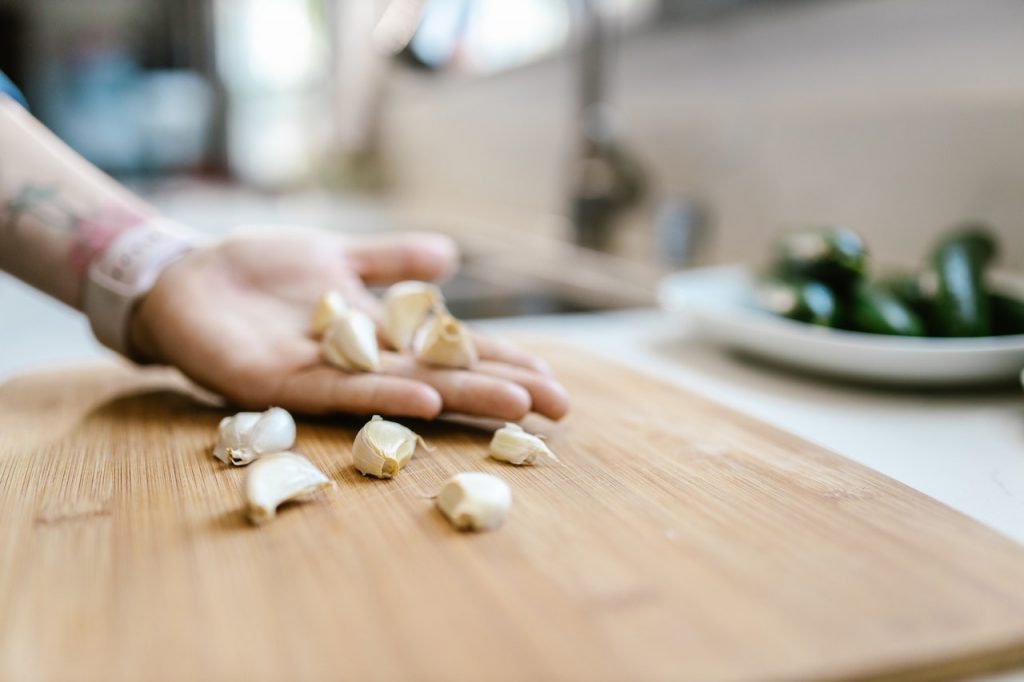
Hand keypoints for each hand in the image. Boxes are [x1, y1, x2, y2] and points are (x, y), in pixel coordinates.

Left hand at [129, 229, 568, 420]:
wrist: (187, 278)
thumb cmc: (260, 271)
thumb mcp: (337, 254)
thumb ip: (390, 258)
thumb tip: (452, 255)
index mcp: (379, 334)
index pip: (455, 351)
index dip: (505, 363)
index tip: (555, 380)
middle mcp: (363, 362)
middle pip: (445, 377)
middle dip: (502, 390)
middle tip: (561, 407)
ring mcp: (327, 375)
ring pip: (406, 390)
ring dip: (462, 398)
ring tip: (517, 405)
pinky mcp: (282, 382)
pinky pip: (341, 392)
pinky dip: (386, 394)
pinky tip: (427, 395)